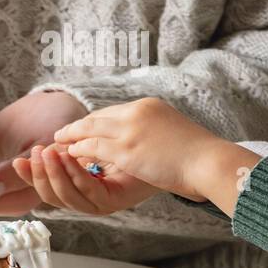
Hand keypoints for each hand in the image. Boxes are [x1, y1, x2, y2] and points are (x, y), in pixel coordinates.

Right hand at [13, 142, 156, 214]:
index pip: (50, 185)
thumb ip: (80, 140)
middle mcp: (90, 197)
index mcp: (83, 185)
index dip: (32, 175)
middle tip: (33, 154)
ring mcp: (103, 202)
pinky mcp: (117, 201)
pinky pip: (89, 192)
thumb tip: (52, 140)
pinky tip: (68, 157)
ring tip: (47, 154)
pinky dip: (76, 175)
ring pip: (69, 198)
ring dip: (54, 175)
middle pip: (54, 197)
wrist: (183, 156)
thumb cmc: (146, 143)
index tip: (18, 160)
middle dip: (39, 176)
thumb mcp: (105, 137)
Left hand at [54, 97, 258, 210]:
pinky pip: (93, 148)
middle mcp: (137, 112)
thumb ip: (154, 131)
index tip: (82, 129)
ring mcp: (130, 130)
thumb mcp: (174, 132)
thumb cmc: (198, 155)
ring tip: (58, 144)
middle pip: (97, 118)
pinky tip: (68, 156)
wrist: (209, 162)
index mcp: (149, 106)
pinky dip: (78, 150)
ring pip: (90, 130)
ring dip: (71, 137)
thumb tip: (143, 141)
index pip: (113, 111)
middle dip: (77, 127)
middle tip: (61, 134)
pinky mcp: (126, 150)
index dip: (94, 122)